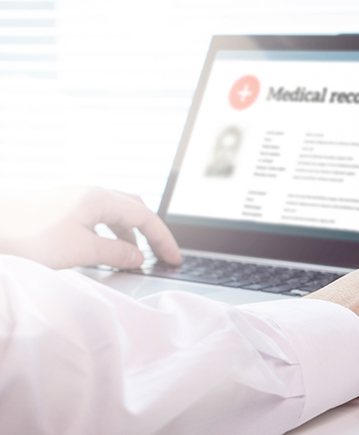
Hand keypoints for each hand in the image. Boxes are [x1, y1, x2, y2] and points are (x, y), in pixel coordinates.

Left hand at [0, 186, 180, 269]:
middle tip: (162, 255)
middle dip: (151, 232)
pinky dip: (111, 234)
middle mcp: (90, 194)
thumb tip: (139, 256)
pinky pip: (98, 218)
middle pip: (134, 209)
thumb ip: (115, 253)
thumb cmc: (28, 237)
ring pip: (115, 214)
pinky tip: (105, 249)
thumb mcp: (80, 251)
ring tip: (135, 257)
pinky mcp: (62, 209)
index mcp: (99, 199)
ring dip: (130, 234)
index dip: (163, 240)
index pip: (145, 217)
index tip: (174, 260)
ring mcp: (75, 199)